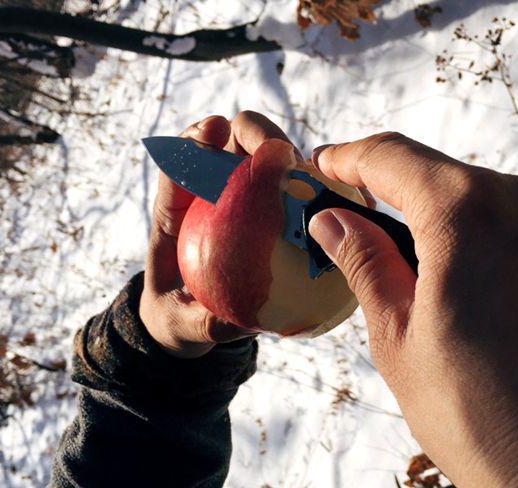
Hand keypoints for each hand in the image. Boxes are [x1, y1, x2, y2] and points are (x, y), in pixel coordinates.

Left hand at [140, 111, 294, 357]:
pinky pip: (293, 191)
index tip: (214, 130)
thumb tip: (239, 321)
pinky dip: (315, 186)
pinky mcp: (270, 212)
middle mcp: (211, 195)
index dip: (196, 139)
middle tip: (281, 154)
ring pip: (266, 158)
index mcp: (177, 213)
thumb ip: (206, 323)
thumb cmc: (179, 317)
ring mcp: (243, 200)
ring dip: (290, 156)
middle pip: (231, 143)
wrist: (190, 319)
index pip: (181, 164)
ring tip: (316, 174)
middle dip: (255, 133)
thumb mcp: (186, 327)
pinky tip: (341, 198)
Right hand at [309, 133, 517, 487]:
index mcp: (471, 214)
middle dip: (421, 220)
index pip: (394, 157)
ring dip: (485, 245)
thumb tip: (333, 220)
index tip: (330, 168)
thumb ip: (367, 265)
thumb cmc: (491, 428)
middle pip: (458, 188)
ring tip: (483, 320)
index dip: (352, 159)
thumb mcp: (402, 348)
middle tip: (403, 274)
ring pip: (516, 214)